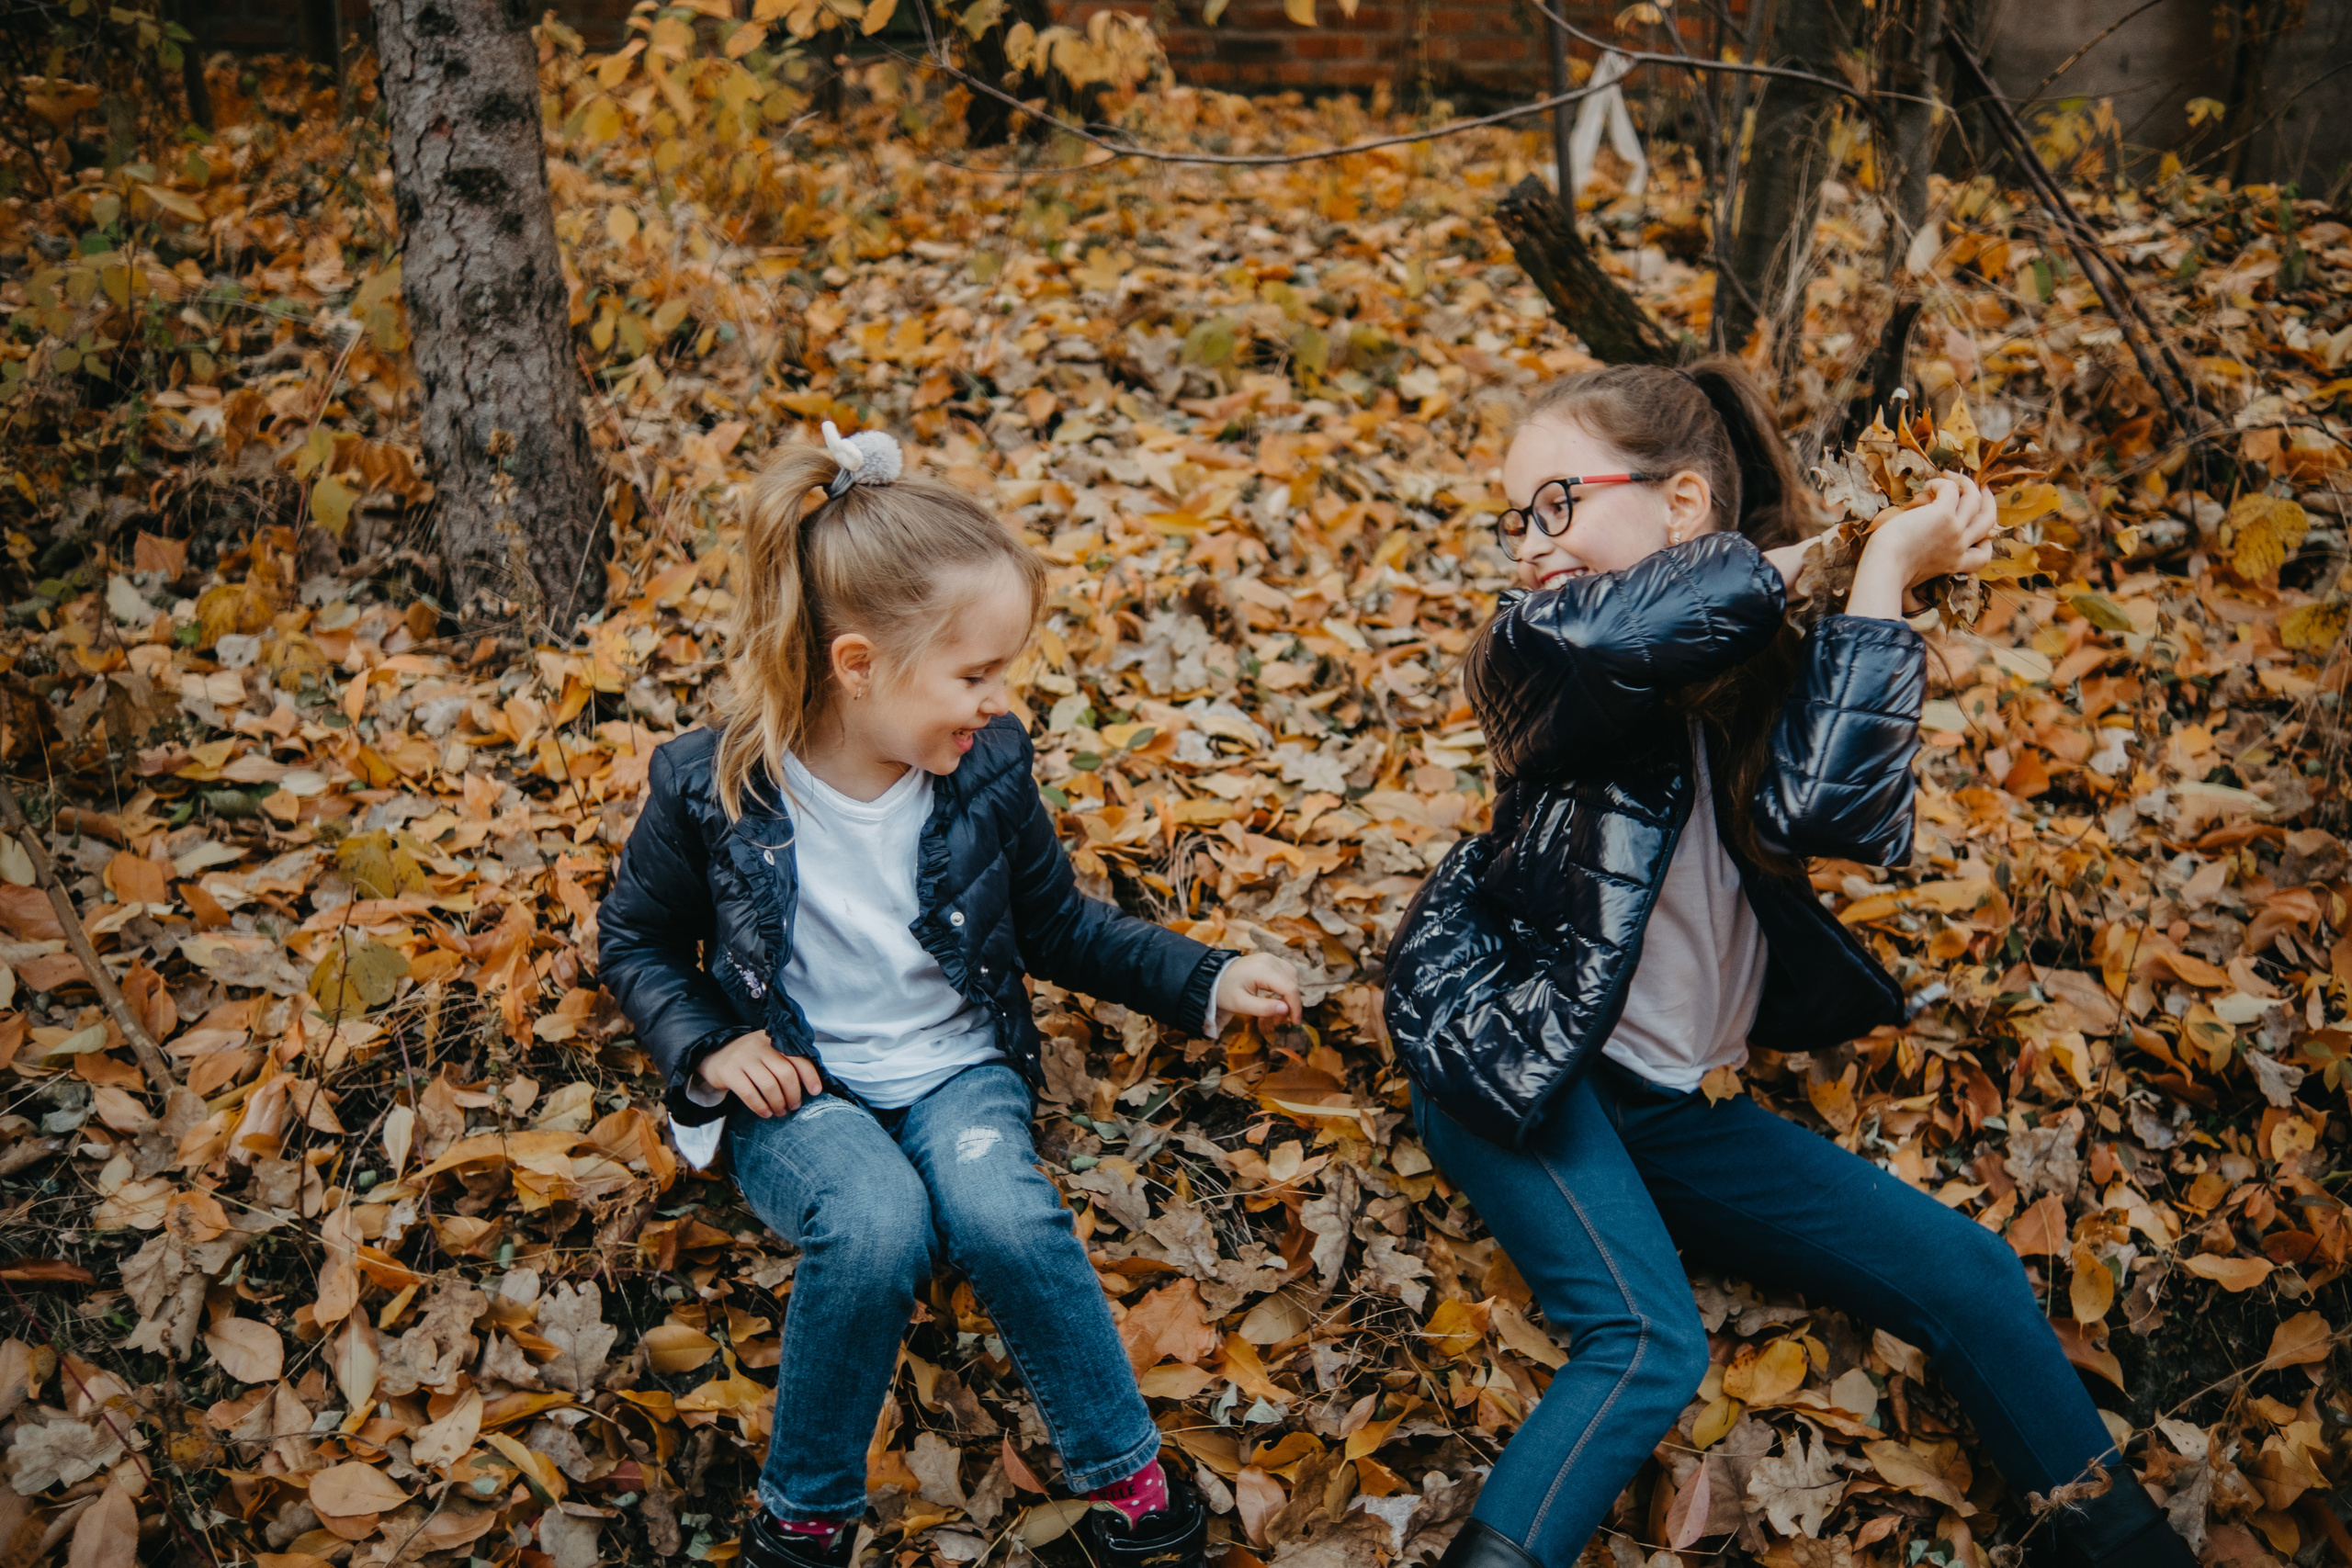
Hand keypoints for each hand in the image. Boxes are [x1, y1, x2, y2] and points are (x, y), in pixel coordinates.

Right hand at [698, 1030, 822, 1117]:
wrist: (714, 1055)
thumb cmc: (751, 1059)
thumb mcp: (769, 1052)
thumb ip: (787, 1061)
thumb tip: (811, 1085)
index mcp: (773, 1039)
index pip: (798, 1057)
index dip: (810, 1076)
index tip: (816, 1092)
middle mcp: (759, 1045)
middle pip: (785, 1073)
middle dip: (793, 1094)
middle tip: (794, 1106)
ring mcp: (743, 1058)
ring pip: (769, 1085)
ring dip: (778, 1103)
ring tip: (781, 1111)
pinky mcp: (729, 1072)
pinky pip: (749, 1093)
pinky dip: (760, 1106)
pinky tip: (766, 1113)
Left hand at [1215, 954, 1302, 1026]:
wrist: (1212, 977)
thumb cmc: (1224, 991)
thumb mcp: (1241, 1004)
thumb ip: (1264, 1008)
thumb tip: (1286, 1010)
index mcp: (1262, 970)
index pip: (1289, 988)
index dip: (1296, 1006)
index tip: (1294, 1022)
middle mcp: (1269, 960)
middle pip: (1293, 982)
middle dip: (1293, 1002)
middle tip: (1284, 1019)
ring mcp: (1270, 957)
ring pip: (1292, 976)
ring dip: (1291, 994)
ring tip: (1281, 1009)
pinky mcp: (1269, 959)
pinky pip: (1286, 972)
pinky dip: (1286, 985)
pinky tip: (1278, 997)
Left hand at [1849, 476, 1998, 619]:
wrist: (1883, 568)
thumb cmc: (1888, 574)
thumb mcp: (1913, 578)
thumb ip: (1921, 577)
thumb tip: (1912, 590)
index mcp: (1954, 564)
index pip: (1983, 555)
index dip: (1987, 540)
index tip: (1981, 529)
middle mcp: (1959, 547)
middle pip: (1989, 522)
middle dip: (1989, 503)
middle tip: (1983, 488)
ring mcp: (1954, 531)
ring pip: (1975, 500)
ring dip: (1967, 484)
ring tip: (1952, 476)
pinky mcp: (1942, 515)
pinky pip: (1951, 490)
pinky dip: (1942, 483)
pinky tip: (1929, 485)